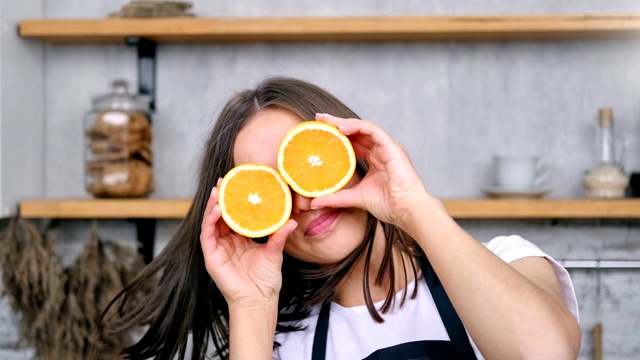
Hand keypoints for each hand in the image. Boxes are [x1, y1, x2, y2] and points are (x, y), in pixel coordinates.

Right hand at [200, 180, 297, 308]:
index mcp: (240, 239)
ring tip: (217, 191)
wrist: (259, 300)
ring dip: (212, 205)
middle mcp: (227, 242)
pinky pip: (207, 235)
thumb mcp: (274, 252)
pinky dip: (210, 221)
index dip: (235, 200)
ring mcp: (218, 249)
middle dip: (220, 197)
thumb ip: (279, 236)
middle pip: (221, 215)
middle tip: (223, 180)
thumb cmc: (266, 280)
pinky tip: (217, 209)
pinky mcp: (211, 257)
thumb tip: (292, 220)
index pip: (235, 215)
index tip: (238, 184)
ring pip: (211, 221)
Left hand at [310, 113, 429, 228]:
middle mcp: (381, 150)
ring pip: (364, 127)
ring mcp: (388, 147)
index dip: (337, 135)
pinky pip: (373, 130)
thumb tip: (315, 202)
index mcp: (375, 159)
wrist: (406, 210)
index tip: (319, 131)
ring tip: (327, 121)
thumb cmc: (388, 204)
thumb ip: (336, 198)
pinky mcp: (392, 147)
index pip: (354, 141)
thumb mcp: (355, 198)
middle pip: (357, 131)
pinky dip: (357, 127)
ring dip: (345, 122)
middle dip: (337, 123)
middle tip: (318, 118)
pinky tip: (342, 129)